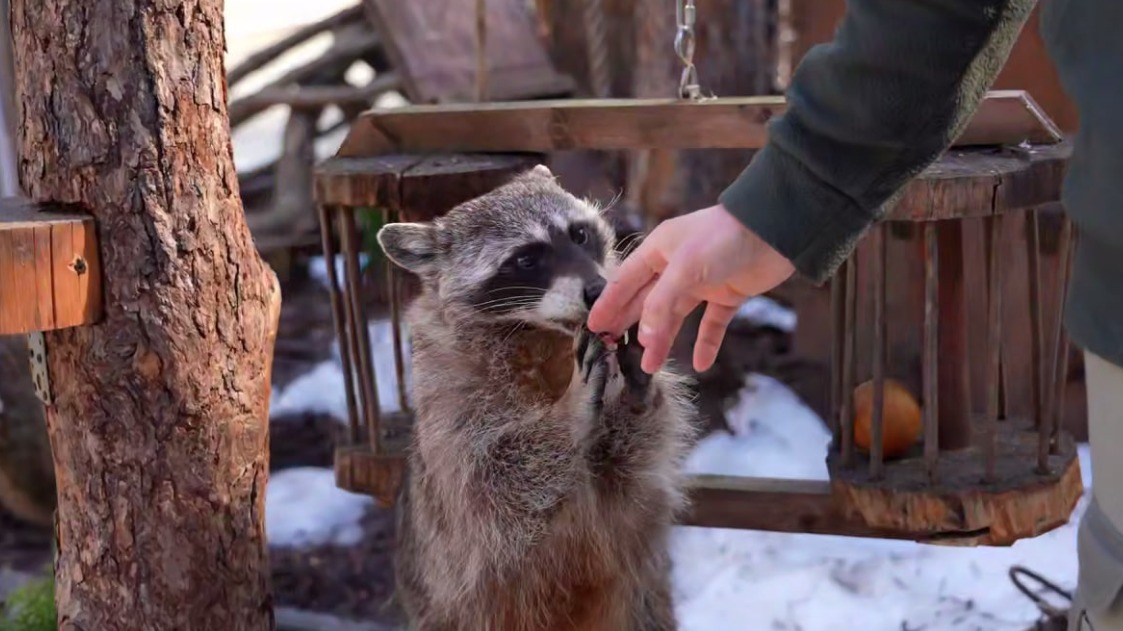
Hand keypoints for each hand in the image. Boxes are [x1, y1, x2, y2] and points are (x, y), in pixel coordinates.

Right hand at [587, 204, 794, 373]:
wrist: (775, 231)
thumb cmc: (723, 239)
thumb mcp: (685, 269)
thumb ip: (661, 304)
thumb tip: (644, 337)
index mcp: (659, 250)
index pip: (626, 281)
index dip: (610, 304)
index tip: (593, 326)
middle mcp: (677, 266)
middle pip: (647, 301)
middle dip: (630, 325)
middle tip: (611, 349)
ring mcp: (703, 281)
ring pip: (676, 316)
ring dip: (663, 339)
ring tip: (649, 366)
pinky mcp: (728, 294)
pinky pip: (711, 323)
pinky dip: (705, 342)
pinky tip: (700, 363)